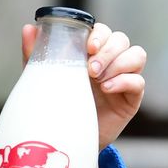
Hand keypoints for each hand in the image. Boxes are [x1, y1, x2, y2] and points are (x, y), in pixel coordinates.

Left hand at [22, 21, 146, 150]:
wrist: (68, 139)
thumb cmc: (58, 105)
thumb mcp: (44, 79)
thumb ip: (37, 54)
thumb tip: (29, 28)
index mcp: (92, 53)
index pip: (103, 31)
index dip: (99, 34)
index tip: (88, 47)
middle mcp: (110, 61)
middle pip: (121, 40)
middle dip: (107, 51)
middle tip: (91, 69)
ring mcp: (123, 78)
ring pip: (136, 55)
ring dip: (118, 63)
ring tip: (98, 80)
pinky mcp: (132, 97)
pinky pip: (138, 81)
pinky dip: (124, 81)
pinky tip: (107, 89)